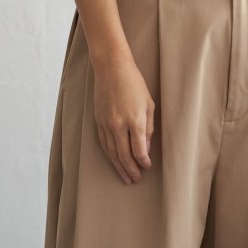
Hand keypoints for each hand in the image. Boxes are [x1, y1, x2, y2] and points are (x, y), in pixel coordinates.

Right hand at [92, 52, 154, 184]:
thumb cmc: (134, 83)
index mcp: (135, 120)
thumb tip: (146, 147)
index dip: (143, 161)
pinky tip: (113, 161)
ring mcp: (106, 123)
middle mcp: (119, 125)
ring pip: (112, 152)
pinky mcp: (98, 121)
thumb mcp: (149, 103)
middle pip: (124, 155)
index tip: (147, 166)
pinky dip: (109, 154)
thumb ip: (148, 127)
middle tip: (136, 179)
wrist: (111, 68)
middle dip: (131, 169)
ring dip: (119, 166)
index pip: (139, 150)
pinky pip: (103, 143)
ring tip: (125, 177)